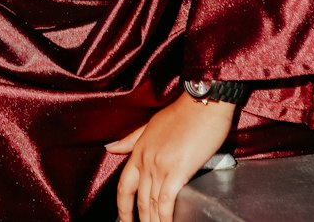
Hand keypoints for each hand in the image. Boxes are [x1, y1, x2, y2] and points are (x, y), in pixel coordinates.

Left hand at [106, 92, 235, 221]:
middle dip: (138, 220)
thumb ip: (131, 139)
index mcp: (139, 150)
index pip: (123, 185)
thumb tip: (109, 147)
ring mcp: (160, 166)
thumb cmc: (183, 114)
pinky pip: (165, 201)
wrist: (203, 103)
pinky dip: (165, 218)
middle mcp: (146, 160)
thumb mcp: (151, 124)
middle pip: (137, 199)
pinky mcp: (177, 171)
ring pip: (151, 203)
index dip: (122, 207)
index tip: (125, 221)